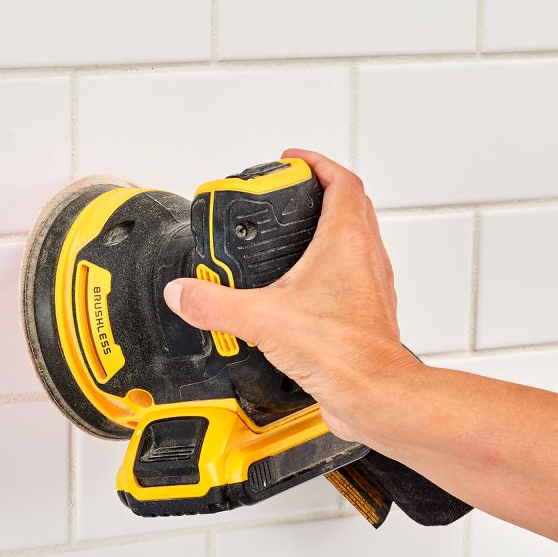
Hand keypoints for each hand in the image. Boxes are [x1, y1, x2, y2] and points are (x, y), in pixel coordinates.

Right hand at [162, 148, 422, 443]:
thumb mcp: (262, 319)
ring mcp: (372, 286)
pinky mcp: (369, 315)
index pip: (340, 181)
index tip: (291, 162)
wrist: (374, 395)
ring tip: (292, 241)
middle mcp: (367, 258)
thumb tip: (184, 292)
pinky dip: (331, 271)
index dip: (316, 163)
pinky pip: (354, 277)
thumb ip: (215, 304)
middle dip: (319, 193)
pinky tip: (303, 293)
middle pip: (351, 206)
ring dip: (329, 232)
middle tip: (288, 197)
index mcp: (347, 241)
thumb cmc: (342, 353)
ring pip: (357, 241)